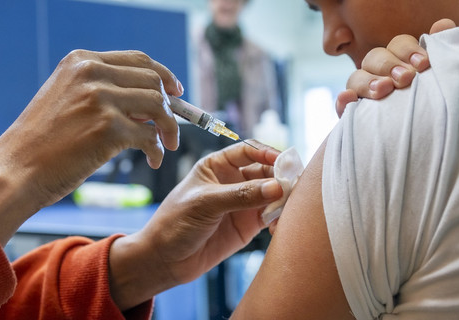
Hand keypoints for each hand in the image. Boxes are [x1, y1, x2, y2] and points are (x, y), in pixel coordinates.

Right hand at [0, 50, 182, 243]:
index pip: (138, 60)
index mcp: (82, 61)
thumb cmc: (44, 141)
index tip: (176, 92)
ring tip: (167, 146)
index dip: (164, 75)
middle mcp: (91, 73)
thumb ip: (105, 92)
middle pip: (154, 80)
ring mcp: (100, 99)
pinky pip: (150, 136)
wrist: (17, 169)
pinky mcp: (107, 128)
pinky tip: (153, 160)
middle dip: (171, 105)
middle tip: (172, 129)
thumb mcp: (69, 99)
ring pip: (158, 105)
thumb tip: (152, 102)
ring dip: (169, 128)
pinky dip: (157, 150)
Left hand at [108, 141, 283, 309]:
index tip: (283, 162)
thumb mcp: (205, 204)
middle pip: (266, 171)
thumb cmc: (175, 223)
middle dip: (281, 176)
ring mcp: (243, 203)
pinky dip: (280, 218)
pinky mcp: (248, 224)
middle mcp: (233, 180)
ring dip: (284, 198)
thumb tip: (276, 187)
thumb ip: (241, 195)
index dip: (267, 153)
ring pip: (273, 193)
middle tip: (293, 186)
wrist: (165, 260)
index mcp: (217, 165)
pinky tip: (279, 225)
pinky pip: (272, 215)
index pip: (249, 150)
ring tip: (291, 207)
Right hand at [335, 19, 456, 116]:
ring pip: (356, 77)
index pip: (398, 45)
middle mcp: (379, 73)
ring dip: (369, 81)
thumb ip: (439, 51)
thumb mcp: (439, 80)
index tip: (423, 64)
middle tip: (406, 79)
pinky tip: (348, 99)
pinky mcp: (352, 115)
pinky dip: (343, 101)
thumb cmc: (433, 107)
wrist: (423, 146)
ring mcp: (362, 94)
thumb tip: (442, 24)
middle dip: (390, 65)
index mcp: (400, 62)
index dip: (409, 50)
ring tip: (383, 90)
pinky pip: (342, 105)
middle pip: (375, 57)